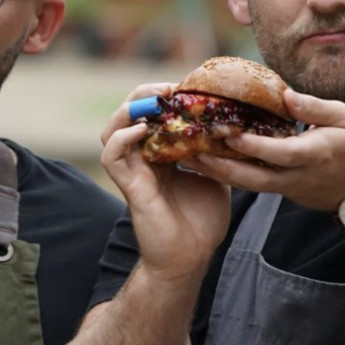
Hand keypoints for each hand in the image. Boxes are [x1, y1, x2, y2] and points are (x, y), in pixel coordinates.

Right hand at [101, 84, 231, 282]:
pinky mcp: (130, 187)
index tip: (184, 85)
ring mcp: (133, 172)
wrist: (191, 258)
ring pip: (112, 130)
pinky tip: (143, 129)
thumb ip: (215, 153)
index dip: (162, 96)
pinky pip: (112, 156)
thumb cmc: (202, 222)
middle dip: (144, 95)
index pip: (151, 115)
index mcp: (161, 155)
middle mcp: (143, 160)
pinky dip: (122, 138)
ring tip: (153, 102)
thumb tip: (232, 129)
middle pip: (128, 115)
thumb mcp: (217, 176)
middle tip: (168, 88)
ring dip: (128, 111)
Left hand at [185, 88, 344, 210]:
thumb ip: (315, 108)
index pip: (281, 152)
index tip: (230, 133)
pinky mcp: (281, 191)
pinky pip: (251, 184)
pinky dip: (228, 174)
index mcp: (315, 154)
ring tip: (187, 157)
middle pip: (253, 177)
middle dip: (220, 166)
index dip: (256, 145)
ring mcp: (287, 188)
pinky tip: (205, 162)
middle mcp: (297, 176)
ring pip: (247, 184)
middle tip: (191, 152)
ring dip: (217, 172)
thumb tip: (286, 96)